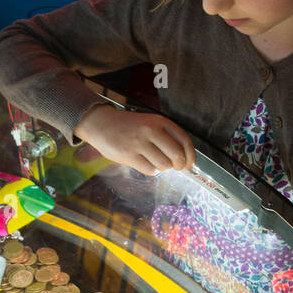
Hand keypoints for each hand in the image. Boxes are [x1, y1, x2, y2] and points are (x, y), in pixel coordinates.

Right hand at [74, 105, 194, 175]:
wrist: (102, 123)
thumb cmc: (129, 126)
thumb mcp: (150, 123)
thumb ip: (166, 136)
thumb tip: (183, 158)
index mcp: (160, 121)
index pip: (184, 140)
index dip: (191, 156)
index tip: (190, 164)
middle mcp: (151, 130)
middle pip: (177, 155)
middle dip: (179, 165)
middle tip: (175, 167)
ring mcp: (139, 143)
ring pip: (164, 165)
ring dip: (163, 167)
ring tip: (155, 161)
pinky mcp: (129, 155)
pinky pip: (150, 170)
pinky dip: (151, 170)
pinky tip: (144, 163)